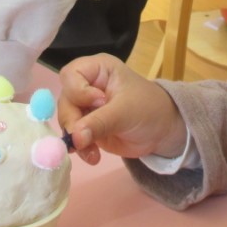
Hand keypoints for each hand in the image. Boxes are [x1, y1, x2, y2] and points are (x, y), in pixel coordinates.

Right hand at [57, 54, 186, 164]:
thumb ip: (99, 122)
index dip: (78, 91)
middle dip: (72, 121)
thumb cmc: (148, 108)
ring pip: (66, 120)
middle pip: (65, 100)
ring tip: (92, 151)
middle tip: (82, 138)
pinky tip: (93, 156)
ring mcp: (85, 107)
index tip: (99, 103)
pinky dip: (80, 148)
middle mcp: (87, 85)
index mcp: (98, 69)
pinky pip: (74, 137)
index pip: (71, 74)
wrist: (161, 131)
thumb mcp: (125, 112)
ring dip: (76, 139)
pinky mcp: (86, 127)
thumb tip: (74, 137)